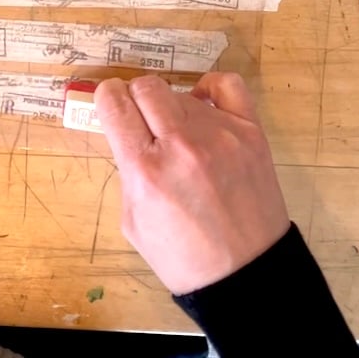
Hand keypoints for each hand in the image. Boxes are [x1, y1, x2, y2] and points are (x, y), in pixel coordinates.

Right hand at [94, 72, 289, 294]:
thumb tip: (129, 131)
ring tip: (178, 136)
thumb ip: (129, 170)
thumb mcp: (133, 220)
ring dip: (170, 107)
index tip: (111, 105)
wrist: (246, 274)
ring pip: (181, 91)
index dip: (107, 98)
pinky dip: (209, 89)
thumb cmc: (183, 256)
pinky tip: (202, 107)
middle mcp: (182, 146)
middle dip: (135, 98)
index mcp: (146, 171)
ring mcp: (221, 135)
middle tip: (140, 119)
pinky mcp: (251, 132)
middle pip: (146, 86)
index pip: (114, 103)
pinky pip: (227, 84)